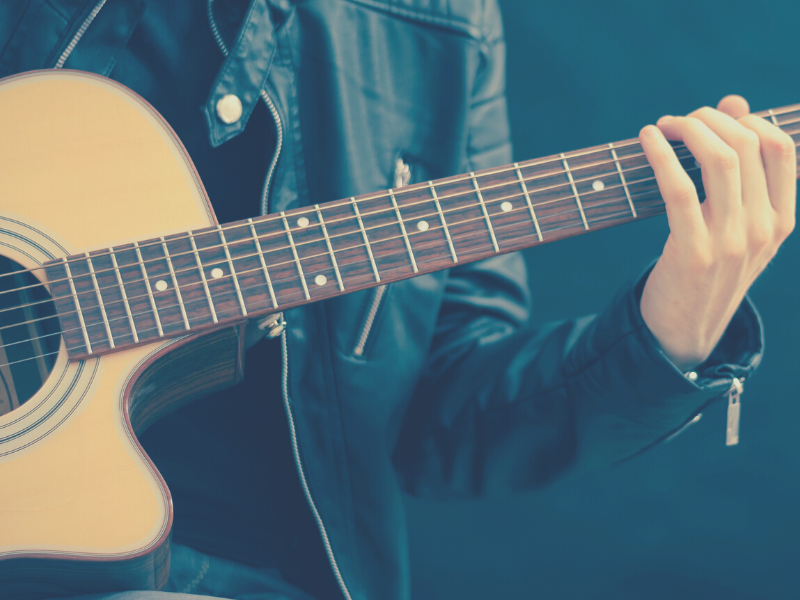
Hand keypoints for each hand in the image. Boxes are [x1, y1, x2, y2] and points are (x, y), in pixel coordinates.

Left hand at [638, 95, 795, 370]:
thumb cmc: (707, 269)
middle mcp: (764, 228)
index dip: (747, 118)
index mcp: (782, 220)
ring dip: (688, 129)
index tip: (716, 116)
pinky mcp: (694, 251)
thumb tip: (734, 102)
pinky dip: (661, 154)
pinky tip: (647, 138)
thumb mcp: (736, 224)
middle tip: (680, 121)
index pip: (782, 147)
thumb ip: (741, 169)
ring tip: (665, 126)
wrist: (685, 329)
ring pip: (720, 159)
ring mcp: (732, 241)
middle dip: (710, 119)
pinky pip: (679, 187)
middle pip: (747, 145)